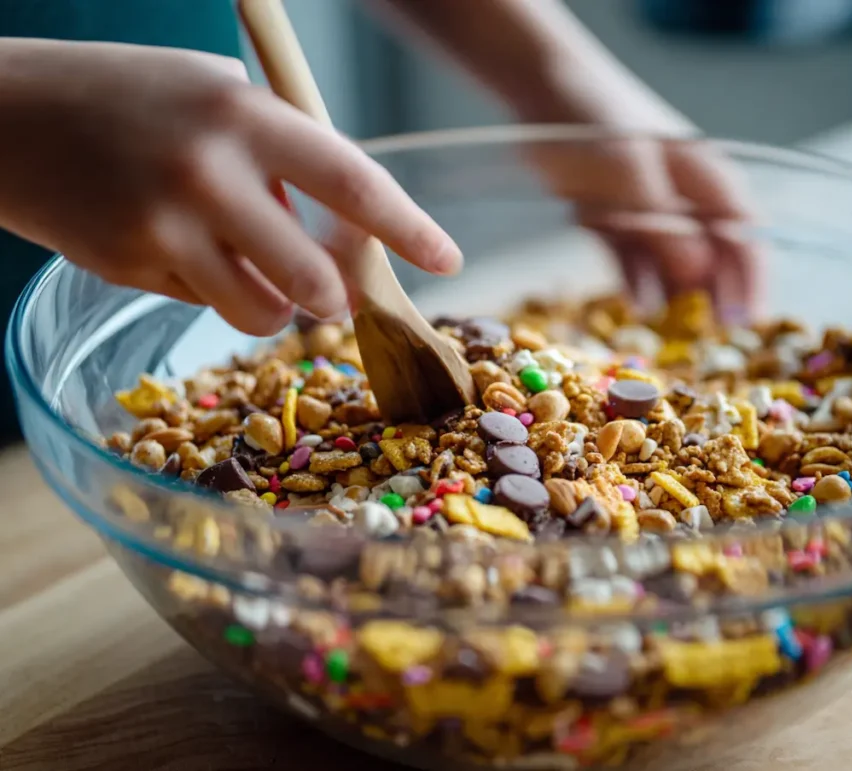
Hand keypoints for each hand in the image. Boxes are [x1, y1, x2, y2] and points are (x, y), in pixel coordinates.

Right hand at [0, 40, 460, 335]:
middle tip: (328, 292)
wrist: (10, 115)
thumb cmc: (131, 98)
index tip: (448, 260)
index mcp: (246, 116)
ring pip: (263, 315)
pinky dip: (211, 294)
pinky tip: (178, 252)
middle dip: (333, 298)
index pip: (354, 182)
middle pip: (315, 280)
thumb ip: (283, 156)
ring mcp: (165, 228)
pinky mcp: (129, 269)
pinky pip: (205, 308)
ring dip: (272, 307)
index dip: (410, 229)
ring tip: (242, 267)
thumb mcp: (216, 96)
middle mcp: (209, 174)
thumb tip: (344, 230)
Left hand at [514, 62, 760, 319]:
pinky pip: (630, 257)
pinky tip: (635, 305)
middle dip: (715, 296)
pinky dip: (634, 280)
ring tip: (672, 333)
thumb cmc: (599, 122)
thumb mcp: (633, 178)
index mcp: (705, 178)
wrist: (541, 87)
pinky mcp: (610, 216)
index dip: (751, 280)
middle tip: (712, 342)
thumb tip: (698, 278)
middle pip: (712, 254)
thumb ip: (664, 228)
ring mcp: (646, 207)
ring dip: (673, 294)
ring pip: (670, 261)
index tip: (748, 322)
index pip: (745, 235)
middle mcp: (682, 195)